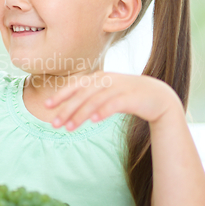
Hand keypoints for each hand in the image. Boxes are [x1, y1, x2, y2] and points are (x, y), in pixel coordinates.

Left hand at [44, 71, 181, 130]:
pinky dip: (103, 111)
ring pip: (95, 101)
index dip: (60, 95)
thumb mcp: (106, 93)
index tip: (46, 106)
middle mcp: (106, 80)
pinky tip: (94, 121)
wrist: (158, 96)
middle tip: (54, 124)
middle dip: (66, 109)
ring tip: (69, 128)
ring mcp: (119, 87)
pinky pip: (114, 104)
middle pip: (81, 95)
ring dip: (80, 115)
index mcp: (98, 77)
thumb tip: (66, 110)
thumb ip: (89, 97)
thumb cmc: (127, 96)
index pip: (75, 86)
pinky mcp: (131, 96)